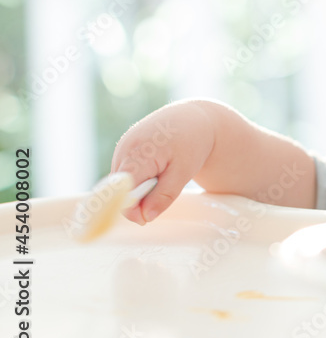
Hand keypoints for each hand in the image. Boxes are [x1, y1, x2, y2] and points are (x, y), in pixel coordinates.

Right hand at [110, 101, 214, 224]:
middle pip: (118, 187)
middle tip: (159, 197)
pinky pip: (124, 171)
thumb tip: (145, 217)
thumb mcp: (183, 173)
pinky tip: (155, 170)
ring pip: (120, 180)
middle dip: (135, 200)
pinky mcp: (124, 146)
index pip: (121, 191)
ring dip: (137, 188)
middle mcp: (125, 148)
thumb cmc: (192, 144)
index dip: (130, 209)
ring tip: (161, 177)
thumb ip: (164, 196)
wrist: (195, 118)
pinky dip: (137, 177)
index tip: (145, 219)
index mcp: (139, 154)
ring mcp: (123, 145)